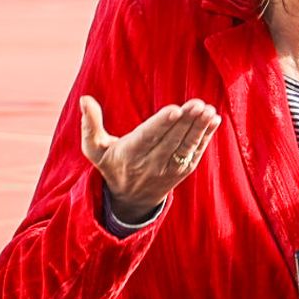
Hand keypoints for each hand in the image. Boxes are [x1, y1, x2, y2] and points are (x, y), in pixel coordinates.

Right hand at [79, 96, 220, 222]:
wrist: (131, 199)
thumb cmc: (112, 164)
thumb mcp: (95, 149)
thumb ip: (90, 125)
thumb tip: (85, 99)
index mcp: (129, 155)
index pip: (147, 138)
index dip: (161, 124)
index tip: (175, 110)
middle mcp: (151, 164)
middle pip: (171, 140)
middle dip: (186, 122)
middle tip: (197, 104)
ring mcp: (169, 169)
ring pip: (186, 146)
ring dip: (199, 128)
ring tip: (208, 110)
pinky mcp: (182, 171)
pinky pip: (195, 152)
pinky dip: (206, 136)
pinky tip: (214, 119)